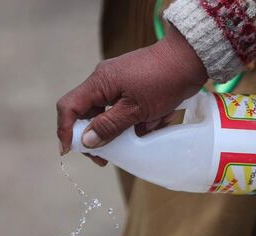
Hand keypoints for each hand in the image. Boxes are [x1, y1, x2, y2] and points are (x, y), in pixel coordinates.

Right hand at [56, 26, 206, 164]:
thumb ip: (108, 126)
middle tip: (105, 158)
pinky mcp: (132, 88)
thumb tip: (86, 142)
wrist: (191, 58)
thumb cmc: (164, 80)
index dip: (65, 130)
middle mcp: (103, 82)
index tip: (69, 151)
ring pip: (108, 115)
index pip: (69, 107)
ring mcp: (118, 84)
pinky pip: (124, 111)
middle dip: (96, 137)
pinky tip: (152, 123)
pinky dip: (134, 122)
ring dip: (120, 131)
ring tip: (140, 136)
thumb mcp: (136, 110)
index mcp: (99, 83)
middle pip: (86, 114)